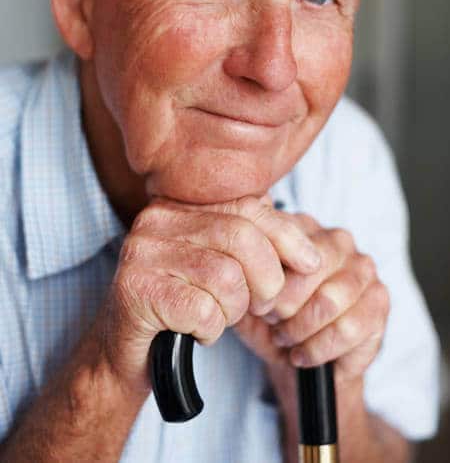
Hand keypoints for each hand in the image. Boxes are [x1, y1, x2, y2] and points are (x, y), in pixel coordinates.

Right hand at [97, 197, 320, 392]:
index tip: (311, 263)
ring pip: (226, 277)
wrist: (126, 350)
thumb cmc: (181, 304)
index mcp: (177, 205)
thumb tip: (306, 249)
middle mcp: (156, 220)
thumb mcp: (217, 264)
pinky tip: (198, 331)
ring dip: (234, 309)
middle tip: (262, 305)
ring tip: (219, 316)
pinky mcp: (137, 291)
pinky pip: (204, 311)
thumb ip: (250, 242)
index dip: (286, 235)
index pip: (246, 206)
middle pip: (241, 238)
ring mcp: (142, 253)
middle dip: (266, 279)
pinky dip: (212, 330)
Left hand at [234, 213, 389, 383]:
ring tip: (285, 337)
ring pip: (329, 302)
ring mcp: (363, 269)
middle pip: (310, 269)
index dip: (269, 280)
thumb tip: (239, 247)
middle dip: (285, 305)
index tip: (258, 304)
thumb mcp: (246, 292)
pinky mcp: (380, 302)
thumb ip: (242, 266)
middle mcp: (338, 240)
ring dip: (301, 329)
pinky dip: (319, 349)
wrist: (295, 357)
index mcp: (304, 227)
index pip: (287, 241)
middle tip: (272, 321)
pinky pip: (348, 329)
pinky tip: (303, 353)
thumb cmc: (268, 319)